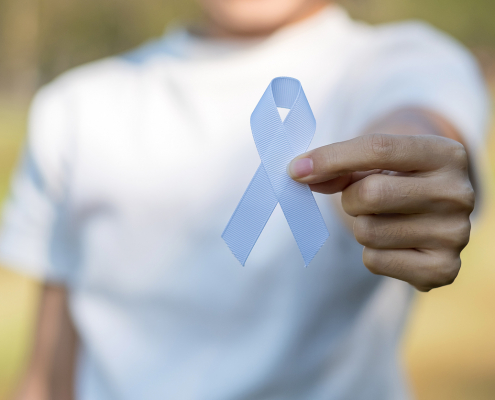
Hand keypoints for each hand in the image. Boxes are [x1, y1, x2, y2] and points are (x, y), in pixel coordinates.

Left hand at [288, 133, 474, 291]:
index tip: (296, 170)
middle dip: (350, 199)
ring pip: (367, 231)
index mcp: (445, 154)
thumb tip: (300, 174)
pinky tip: (395, 244)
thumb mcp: (374, 162)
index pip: (379, 148)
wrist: (431, 211)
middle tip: (363, 200)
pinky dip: (373, 254)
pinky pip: (375, 262)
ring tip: (385, 220)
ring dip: (361, 227)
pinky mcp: (443, 270)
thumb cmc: (397, 179)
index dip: (330, 158)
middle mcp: (459, 193)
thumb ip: (338, 166)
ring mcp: (455, 235)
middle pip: (370, 194)